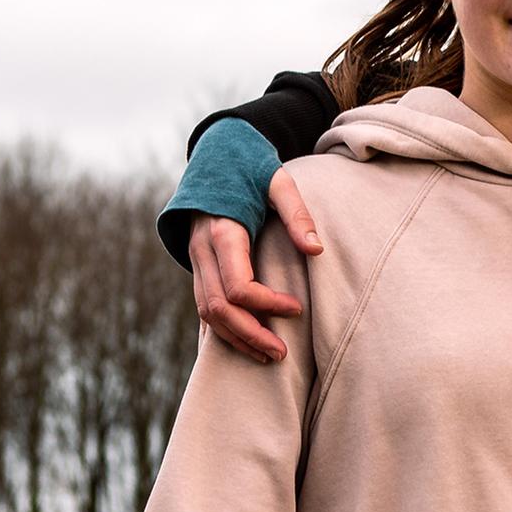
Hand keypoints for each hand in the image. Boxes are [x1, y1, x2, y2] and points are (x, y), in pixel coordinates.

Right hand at [187, 167, 321, 362]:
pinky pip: (204, 307)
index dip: (267, 304)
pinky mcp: (198, 267)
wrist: (215, 157)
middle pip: (218, 309)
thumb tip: (316, 249)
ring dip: (236, 338)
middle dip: (250, 335)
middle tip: (282, 353)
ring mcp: (196, 261)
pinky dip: (223, 330)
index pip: (237, 286)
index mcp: (221, 232)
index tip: (297, 309)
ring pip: (207, 314)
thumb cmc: (250, 168)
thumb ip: (296, 212)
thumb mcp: (278, 180)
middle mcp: (202, 251)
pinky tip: (246, 344)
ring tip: (268, 355)